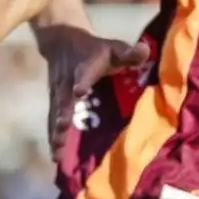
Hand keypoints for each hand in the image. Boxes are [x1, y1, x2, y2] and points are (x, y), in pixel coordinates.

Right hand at [37, 26, 150, 157]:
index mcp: (85, 67)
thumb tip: (145, 51)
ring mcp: (59, 94)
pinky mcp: (55, 104)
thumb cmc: (95, 49)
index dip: (82, 81)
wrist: (61, 40)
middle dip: (64, 115)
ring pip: (56, 115)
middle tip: (62, 130)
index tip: (79, 91)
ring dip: (57, 134)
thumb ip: (129, 53)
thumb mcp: (113, 47)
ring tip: (58, 154)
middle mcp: (68, 83)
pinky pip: (53, 122)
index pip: (83, 73)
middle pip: (64, 100)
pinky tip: (56, 158)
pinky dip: (54, 139)